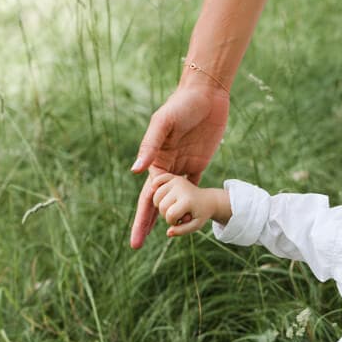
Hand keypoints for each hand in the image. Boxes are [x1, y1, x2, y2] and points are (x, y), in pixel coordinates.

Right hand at [129, 81, 228, 247]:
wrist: (206, 94)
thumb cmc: (181, 104)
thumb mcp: (163, 122)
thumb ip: (149, 146)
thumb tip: (135, 172)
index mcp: (155, 160)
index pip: (146, 197)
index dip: (141, 219)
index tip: (136, 240)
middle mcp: (166, 168)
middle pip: (156, 204)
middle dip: (147, 225)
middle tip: (136, 247)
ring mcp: (182, 168)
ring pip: (174, 201)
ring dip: (170, 218)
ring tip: (166, 239)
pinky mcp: (198, 165)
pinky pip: (193, 190)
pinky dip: (190, 205)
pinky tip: (188, 219)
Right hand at [151, 173, 214, 236]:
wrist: (208, 199)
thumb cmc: (201, 214)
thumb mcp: (196, 225)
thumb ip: (182, 231)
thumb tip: (168, 233)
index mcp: (188, 200)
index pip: (170, 215)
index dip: (172, 221)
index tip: (179, 221)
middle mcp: (180, 188)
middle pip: (161, 206)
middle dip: (166, 214)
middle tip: (176, 214)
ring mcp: (176, 181)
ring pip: (156, 196)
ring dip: (160, 204)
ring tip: (171, 206)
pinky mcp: (173, 177)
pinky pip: (157, 180)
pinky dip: (155, 186)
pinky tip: (157, 192)